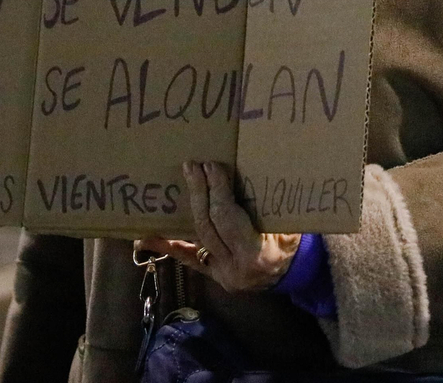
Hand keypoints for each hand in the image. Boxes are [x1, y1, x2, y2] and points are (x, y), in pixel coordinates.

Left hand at [136, 161, 300, 292]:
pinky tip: (145, 238)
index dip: (217, 190)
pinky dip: (168, 246)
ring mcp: (221, 274)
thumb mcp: (287, 225)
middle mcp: (235, 266)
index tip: (211, 166)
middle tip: (192, 166)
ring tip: (177, 185)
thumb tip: (243, 171)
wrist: (297, 274)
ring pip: (197, 238)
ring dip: (187, 208)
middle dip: (199, 192)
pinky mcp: (214, 276)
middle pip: (208, 225)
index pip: (227, 218)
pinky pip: (189, 259)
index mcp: (256, 253)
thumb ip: (264, 206)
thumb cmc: (295, 243)